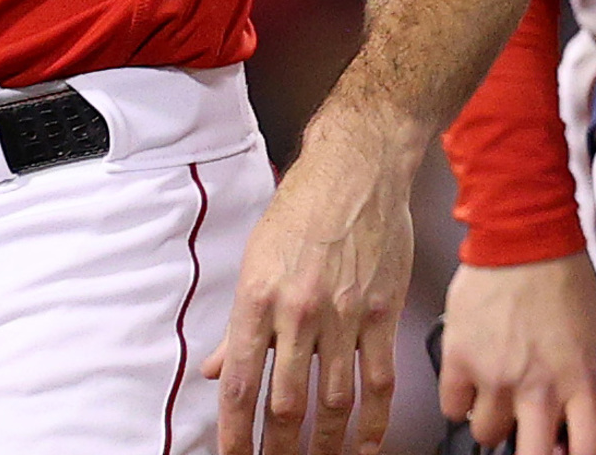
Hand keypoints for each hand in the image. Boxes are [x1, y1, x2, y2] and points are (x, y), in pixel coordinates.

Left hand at [210, 119, 418, 453]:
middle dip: (278, 449)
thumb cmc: (303, 207)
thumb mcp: (255, 260)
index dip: (234, 434)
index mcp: (257, 298)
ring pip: (334, 401)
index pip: (239, 385)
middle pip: (284, 403)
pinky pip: (378, 379)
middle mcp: (298, 312)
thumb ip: (237, 324)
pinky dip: (373, 420)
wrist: (356, 169)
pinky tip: (365, 443)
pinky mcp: (380, 313)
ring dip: (325, 443)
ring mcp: (342, 315)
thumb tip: (215, 369)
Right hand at [437, 255, 595, 454]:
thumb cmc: (563, 274)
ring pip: (488, 434)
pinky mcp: (459, 359)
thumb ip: (588, 377)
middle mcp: (539, 386)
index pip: (588, 449)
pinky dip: (460, 400)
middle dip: (532, 449)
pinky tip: (473, 380)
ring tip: (500, 394)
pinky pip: (452, 408)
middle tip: (530, 433)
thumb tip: (583, 412)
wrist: (523, 234)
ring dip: (494, 420)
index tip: (568, 448)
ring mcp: (495, 376)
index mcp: (580, 379)